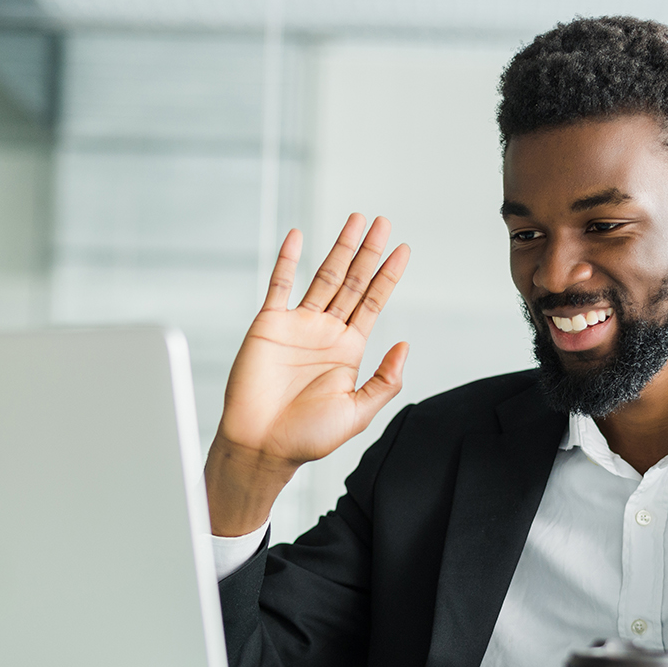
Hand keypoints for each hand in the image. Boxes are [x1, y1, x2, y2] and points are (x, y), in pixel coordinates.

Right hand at [206, 214, 410, 534]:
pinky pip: (278, 285)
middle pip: (352, 281)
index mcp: (349, 350)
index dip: (388, 275)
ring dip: (339, 248)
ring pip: (323, 277)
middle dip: (368, 252)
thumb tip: (406, 345)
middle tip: (383, 222)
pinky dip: (287, 260)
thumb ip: (385, 380)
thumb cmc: (307, 437)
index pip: (373, 302)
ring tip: (356, 221)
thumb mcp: (358, 411)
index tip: (403, 249)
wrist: (261, 446)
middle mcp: (326, 332)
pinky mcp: (268, 325)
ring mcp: (297, 326)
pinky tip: (298, 236)